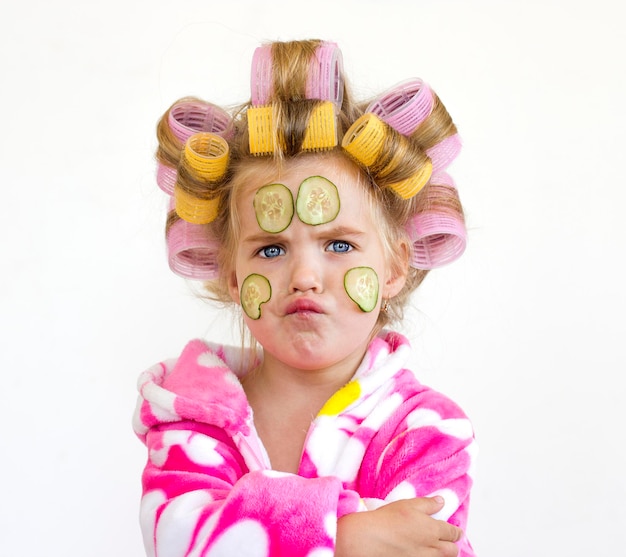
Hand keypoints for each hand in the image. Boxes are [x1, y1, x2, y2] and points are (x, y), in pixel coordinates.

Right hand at [335, 496, 462, 556]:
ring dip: (441, 553)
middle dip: (452, 546)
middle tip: (449, 542)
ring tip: (436, 548)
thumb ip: (428, 504)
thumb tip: (441, 501)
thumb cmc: (387, 520)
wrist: (370, 540)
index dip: (455, 532)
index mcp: (433, 529)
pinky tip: (423, 553)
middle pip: (451, 551)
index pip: (452, 533)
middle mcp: (432, 547)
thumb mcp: (408, 505)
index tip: (456, 531)